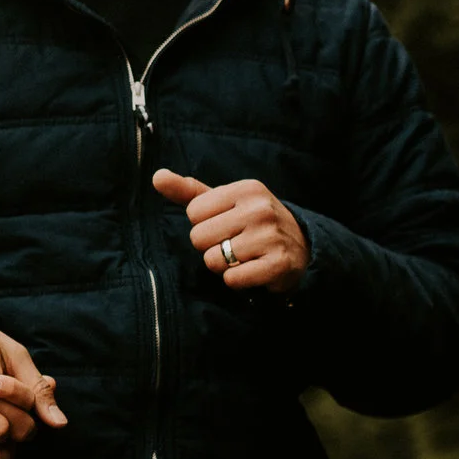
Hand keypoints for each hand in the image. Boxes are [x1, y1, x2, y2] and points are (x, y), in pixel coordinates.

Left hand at [151, 168, 309, 293]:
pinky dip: (237, 280)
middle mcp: (260, 209)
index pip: (193, 212)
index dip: (203, 224)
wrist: (302, 248)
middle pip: (199, 238)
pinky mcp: (278, 265)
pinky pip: (232, 279)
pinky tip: (253, 270)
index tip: (226, 225)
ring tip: (244, 257)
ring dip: (223, 265)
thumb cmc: (251, 222)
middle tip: (234, 243)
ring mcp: (271, 237)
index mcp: (245, 189)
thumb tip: (157, 177)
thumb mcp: (224, 202)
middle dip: (210, 246)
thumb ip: (188, 190)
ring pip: (213, 261)